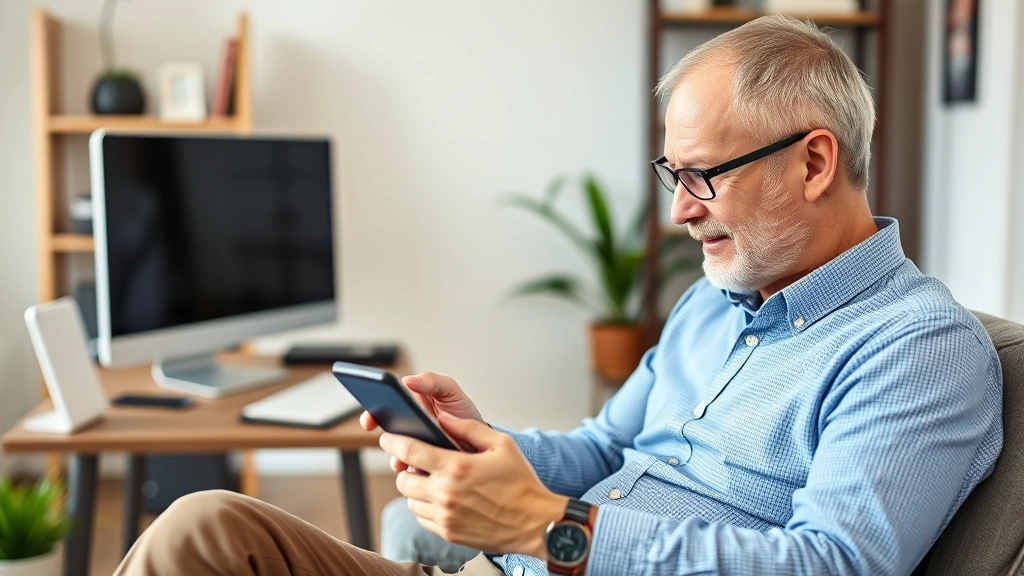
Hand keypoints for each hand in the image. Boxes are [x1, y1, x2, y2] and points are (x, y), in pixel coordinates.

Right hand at [359, 372, 483, 472]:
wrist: (483, 443)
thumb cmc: (463, 413)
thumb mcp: (450, 392)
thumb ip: (432, 382)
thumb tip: (408, 380)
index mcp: (411, 404)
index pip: (384, 405)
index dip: (373, 411)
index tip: (370, 419)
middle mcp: (407, 425)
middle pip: (386, 428)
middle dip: (382, 435)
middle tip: (386, 438)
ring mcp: (413, 446)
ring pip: (394, 450)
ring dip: (396, 453)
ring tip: (403, 455)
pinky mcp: (420, 464)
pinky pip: (408, 467)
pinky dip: (409, 468)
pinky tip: (417, 467)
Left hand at [378, 411, 565, 557]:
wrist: (536, 523)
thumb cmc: (522, 483)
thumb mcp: (501, 444)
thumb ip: (468, 428)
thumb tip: (442, 418)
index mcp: (456, 467)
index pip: (409, 451)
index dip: (393, 441)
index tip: (388, 437)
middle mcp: (446, 493)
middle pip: (402, 479)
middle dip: (405, 468)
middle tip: (419, 463)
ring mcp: (445, 517)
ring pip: (410, 500)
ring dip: (416, 489)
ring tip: (435, 481)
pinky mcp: (448, 533)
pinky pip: (421, 518)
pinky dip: (426, 507)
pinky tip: (443, 499)